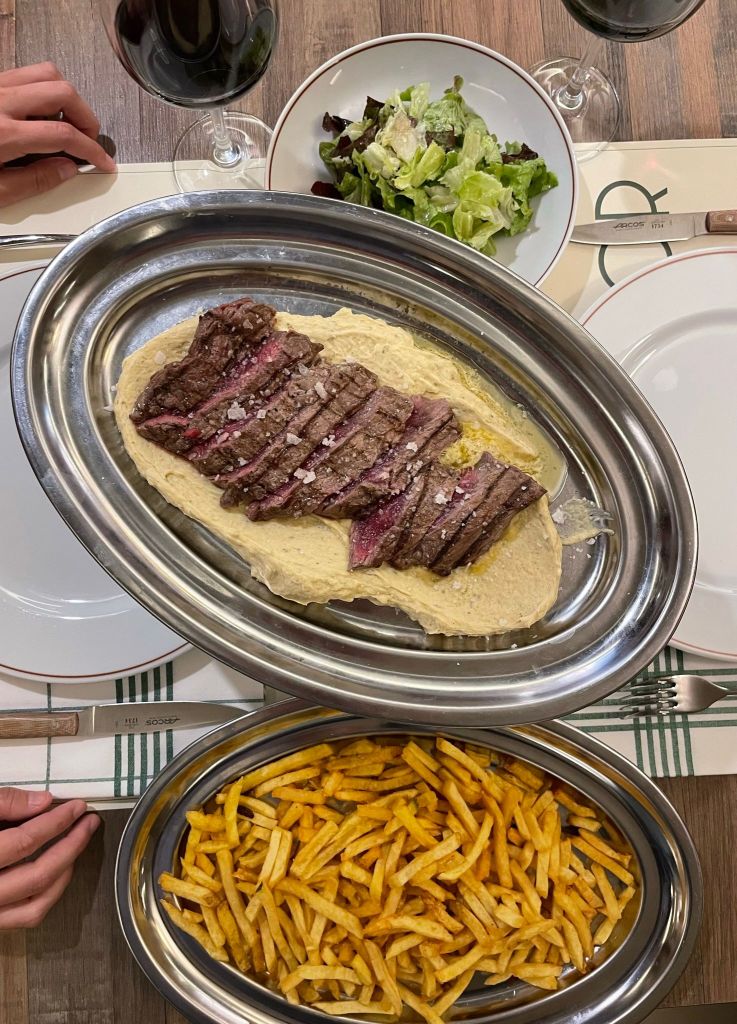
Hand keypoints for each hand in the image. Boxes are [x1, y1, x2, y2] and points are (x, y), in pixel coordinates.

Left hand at [0, 61, 115, 207]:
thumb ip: (32, 182)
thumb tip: (65, 171)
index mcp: (3, 134)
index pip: (63, 134)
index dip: (91, 149)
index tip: (103, 161)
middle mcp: (0, 102)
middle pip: (62, 92)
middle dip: (85, 118)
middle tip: (88, 141)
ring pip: (46, 73)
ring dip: (66, 97)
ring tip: (68, 123)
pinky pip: (26, 73)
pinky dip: (44, 89)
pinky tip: (43, 113)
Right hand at [0, 787, 99, 928]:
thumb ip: (4, 803)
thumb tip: (44, 802)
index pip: (23, 842)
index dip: (56, 822)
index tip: (76, 806)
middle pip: (36, 876)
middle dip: (71, 846)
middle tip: (88, 822)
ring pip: (35, 905)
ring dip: (65, 873)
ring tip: (77, 845)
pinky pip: (25, 918)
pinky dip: (48, 895)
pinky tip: (59, 871)